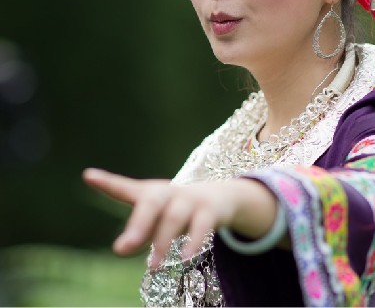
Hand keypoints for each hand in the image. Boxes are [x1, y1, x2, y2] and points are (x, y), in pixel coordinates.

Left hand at [83, 168, 277, 267]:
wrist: (220, 198)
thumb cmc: (177, 210)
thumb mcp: (156, 220)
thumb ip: (136, 233)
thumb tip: (118, 249)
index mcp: (151, 194)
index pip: (125, 188)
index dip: (107, 183)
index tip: (88, 175)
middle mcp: (168, 193)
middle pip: (151, 202)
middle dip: (138, 224)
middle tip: (122, 248)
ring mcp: (190, 199)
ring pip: (174, 216)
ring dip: (163, 241)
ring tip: (153, 266)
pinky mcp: (209, 210)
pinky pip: (201, 225)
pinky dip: (193, 240)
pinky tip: (185, 258)